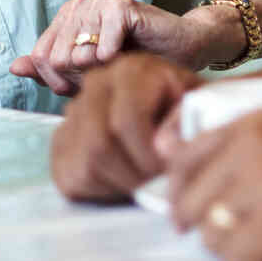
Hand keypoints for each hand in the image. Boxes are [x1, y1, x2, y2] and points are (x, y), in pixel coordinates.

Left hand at [12, 0, 233, 96]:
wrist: (180, 49)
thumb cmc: (135, 60)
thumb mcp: (87, 72)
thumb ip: (50, 70)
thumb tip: (13, 66)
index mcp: (67, 15)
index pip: (40, 56)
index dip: (58, 81)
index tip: (82, 83)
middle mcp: (79, 3)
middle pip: (56, 58)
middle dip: (80, 78)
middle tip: (106, 72)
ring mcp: (99, 0)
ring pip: (77, 55)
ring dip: (101, 70)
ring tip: (120, 60)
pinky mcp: (120, 5)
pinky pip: (102, 48)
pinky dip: (116, 61)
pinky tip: (129, 52)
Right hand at [50, 53, 200, 200]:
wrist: (169, 110)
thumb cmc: (188, 109)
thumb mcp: (200, 106)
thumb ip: (185, 122)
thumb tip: (164, 148)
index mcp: (131, 70)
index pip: (125, 120)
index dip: (148, 156)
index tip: (168, 173)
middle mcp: (96, 83)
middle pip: (99, 144)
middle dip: (133, 176)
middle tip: (157, 186)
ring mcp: (74, 112)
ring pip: (86, 164)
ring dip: (120, 184)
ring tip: (147, 183)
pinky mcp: (61, 141)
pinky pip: (73, 177)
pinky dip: (102, 190)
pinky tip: (126, 180)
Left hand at [166, 112, 261, 260]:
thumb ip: (245, 148)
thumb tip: (183, 178)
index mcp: (254, 120)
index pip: (184, 156)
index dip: (177, 189)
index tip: (185, 209)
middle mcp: (253, 146)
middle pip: (188, 196)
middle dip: (198, 222)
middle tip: (219, 236)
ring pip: (208, 229)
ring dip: (224, 243)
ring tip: (254, 242)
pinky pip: (233, 254)